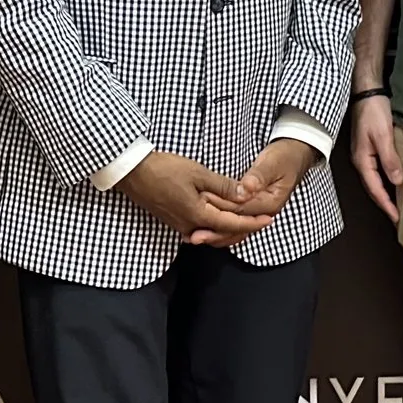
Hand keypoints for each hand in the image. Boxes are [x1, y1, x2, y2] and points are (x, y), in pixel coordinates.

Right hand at [118, 150, 272, 247]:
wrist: (132, 172)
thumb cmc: (163, 169)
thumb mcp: (198, 173)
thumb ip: (223, 186)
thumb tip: (246, 195)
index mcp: (198, 216)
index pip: (233, 224)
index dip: (253, 223)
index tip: (270, 219)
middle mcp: (190, 227)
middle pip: (224, 234)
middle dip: (245, 228)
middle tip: (263, 220)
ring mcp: (180, 227)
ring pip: (213, 233)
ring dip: (231, 228)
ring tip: (247, 218)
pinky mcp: (174, 222)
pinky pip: (201, 230)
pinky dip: (216, 226)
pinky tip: (222, 218)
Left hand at [198, 138, 320, 242]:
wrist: (294, 155)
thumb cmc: (283, 156)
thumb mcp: (272, 163)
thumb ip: (258, 176)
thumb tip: (246, 189)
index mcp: (270, 203)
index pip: (241, 210)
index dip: (220, 210)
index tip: (202, 208)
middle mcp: (264, 213)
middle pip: (237, 227)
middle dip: (214, 231)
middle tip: (193, 235)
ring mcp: (258, 213)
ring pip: (235, 230)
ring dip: (215, 234)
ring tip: (193, 237)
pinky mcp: (252, 209)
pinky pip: (234, 223)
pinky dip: (219, 228)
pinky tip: (204, 230)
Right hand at [349, 96, 402, 220]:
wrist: (366, 91)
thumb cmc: (373, 112)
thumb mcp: (383, 136)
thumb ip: (389, 159)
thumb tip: (397, 182)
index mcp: (362, 160)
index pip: (375, 189)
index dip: (386, 204)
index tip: (397, 219)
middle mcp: (360, 160)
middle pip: (373, 187)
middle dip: (385, 203)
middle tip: (398, 217)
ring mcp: (363, 154)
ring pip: (375, 179)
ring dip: (385, 192)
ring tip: (397, 204)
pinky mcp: (368, 147)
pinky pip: (377, 169)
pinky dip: (385, 179)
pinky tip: (394, 181)